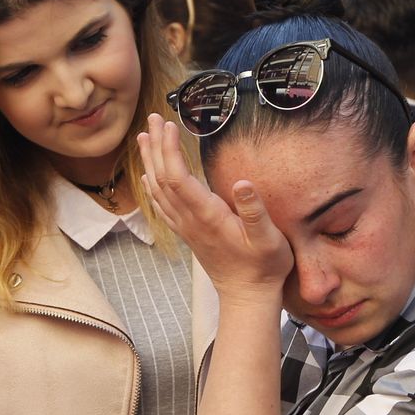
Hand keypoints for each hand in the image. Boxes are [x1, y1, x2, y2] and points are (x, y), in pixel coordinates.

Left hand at [138, 114, 292, 304]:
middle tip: (153, 117)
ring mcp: (186, 227)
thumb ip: (255, 211)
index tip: (169, 124)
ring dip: (150, 161)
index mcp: (208, 216)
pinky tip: (149, 175)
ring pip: (158, 190)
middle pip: (162, 178)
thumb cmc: (264, 267)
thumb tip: (243, 182)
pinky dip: (152, 185)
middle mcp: (190, 220)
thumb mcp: (269, 239)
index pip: (178, 178)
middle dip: (156, 146)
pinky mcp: (188, 233)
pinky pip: (161, 205)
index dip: (169, 150)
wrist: (248, 297)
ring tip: (145, 137)